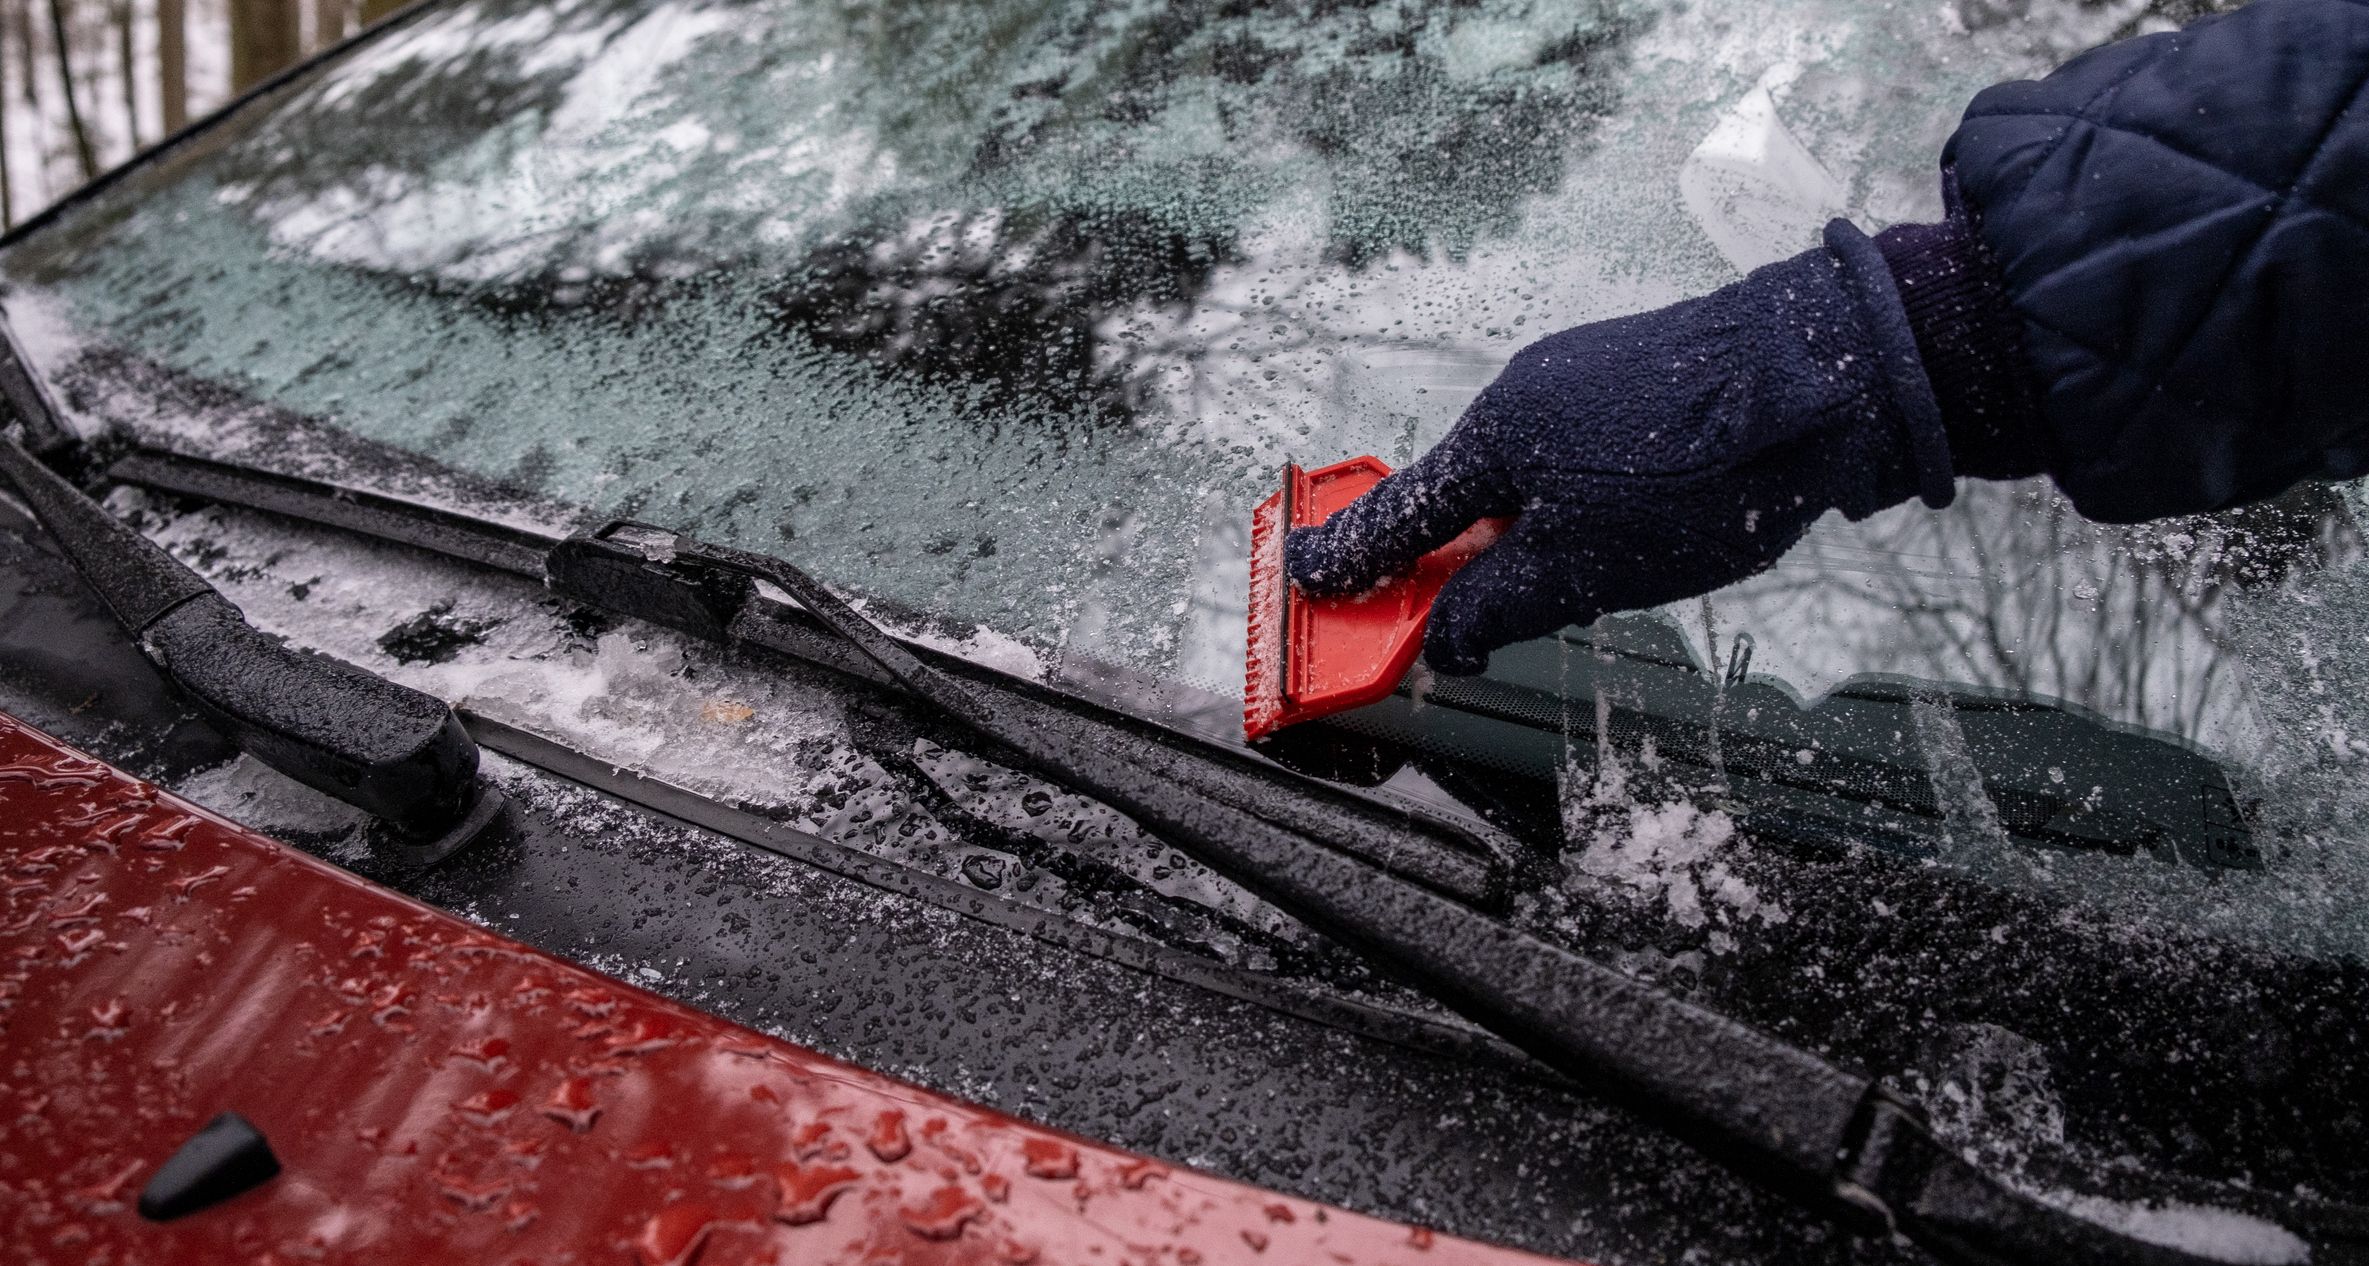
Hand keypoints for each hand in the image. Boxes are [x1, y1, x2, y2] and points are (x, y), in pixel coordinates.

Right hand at [1285, 224, 1954, 674]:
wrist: (1827, 375)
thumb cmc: (1698, 471)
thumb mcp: (1582, 571)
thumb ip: (1497, 608)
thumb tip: (1443, 639)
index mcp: (1493, 438)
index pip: (1398, 516)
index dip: (1349, 561)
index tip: (1300, 578)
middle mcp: (1525, 393)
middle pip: (1462, 496)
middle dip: (1448, 560)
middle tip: (1438, 618)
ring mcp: (1584, 376)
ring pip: (1526, 478)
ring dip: (1523, 537)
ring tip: (1568, 587)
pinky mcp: (1641, 376)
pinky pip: (1576, 453)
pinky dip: (1571, 503)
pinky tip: (1626, 532)